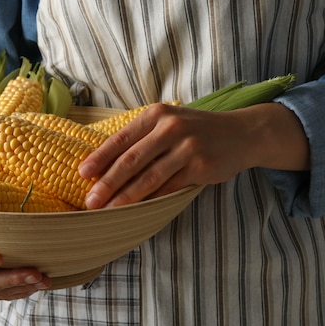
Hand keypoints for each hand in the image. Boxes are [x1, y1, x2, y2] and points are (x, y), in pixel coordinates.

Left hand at [79, 102, 308, 208]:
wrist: (241, 133)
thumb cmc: (196, 130)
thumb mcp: (169, 123)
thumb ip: (143, 138)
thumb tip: (107, 165)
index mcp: (156, 115)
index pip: (121, 139)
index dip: (100, 158)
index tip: (83, 174)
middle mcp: (170, 128)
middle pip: (131, 160)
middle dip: (107, 183)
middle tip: (91, 201)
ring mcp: (186, 147)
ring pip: (149, 177)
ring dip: (125, 197)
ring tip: (108, 210)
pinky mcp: (200, 166)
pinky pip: (169, 188)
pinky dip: (151, 201)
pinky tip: (137, 211)